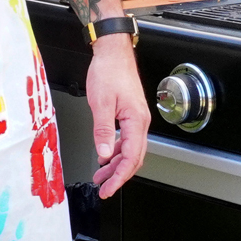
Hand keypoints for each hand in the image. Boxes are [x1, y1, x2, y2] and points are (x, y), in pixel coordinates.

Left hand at [86, 37, 149, 198]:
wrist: (113, 52)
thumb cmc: (108, 71)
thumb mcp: (100, 103)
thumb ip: (103, 131)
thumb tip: (103, 154)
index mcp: (136, 120)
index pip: (131, 157)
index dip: (119, 176)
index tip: (108, 188)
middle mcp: (140, 121)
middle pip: (133, 158)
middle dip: (118, 175)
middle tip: (104, 188)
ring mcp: (136, 118)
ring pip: (130, 150)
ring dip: (116, 165)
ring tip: (100, 175)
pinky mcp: (130, 114)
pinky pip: (126, 139)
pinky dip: (116, 151)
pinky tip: (105, 155)